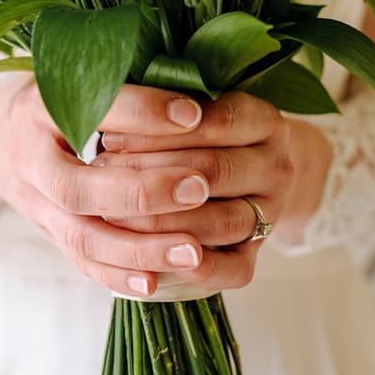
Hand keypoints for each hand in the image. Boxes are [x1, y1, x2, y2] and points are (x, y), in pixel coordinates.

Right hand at [0, 77, 215, 297]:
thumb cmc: (53, 99)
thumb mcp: (73, 76)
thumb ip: (122, 83)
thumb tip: (195, 89)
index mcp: (38, 108)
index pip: (90, 110)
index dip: (141, 112)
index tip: (192, 113)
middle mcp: (30, 160)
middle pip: (77, 188)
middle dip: (141, 191)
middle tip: (199, 187)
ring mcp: (36, 205)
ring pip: (81, 236)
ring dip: (139, 249)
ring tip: (193, 250)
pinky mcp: (48, 234)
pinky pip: (80, 262)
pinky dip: (117, 276)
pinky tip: (156, 283)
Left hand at [93, 91, 331, 290]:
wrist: (226, 173)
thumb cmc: (181, 131)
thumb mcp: (174, 107)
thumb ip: (153, 102)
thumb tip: (110, 108)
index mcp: (263, 120)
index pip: (217, 121)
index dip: (160, 129)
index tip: (111, 136)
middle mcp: (275, 166)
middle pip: (214, 171)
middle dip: (150, 174)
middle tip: (99, 174)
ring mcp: (269, 214)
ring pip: (222, 222)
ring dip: (162, 222)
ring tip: (110, 214)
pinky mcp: (253, 255)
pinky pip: (234, 271)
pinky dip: (195, 270)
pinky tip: (152, 263)